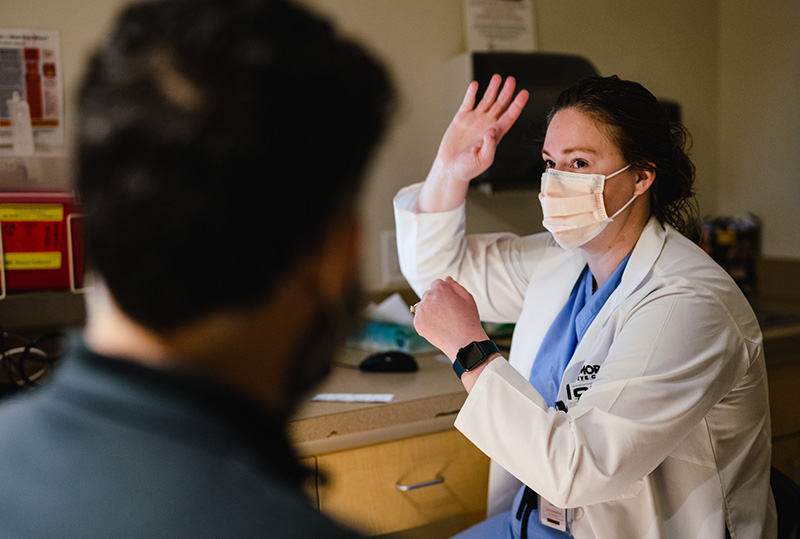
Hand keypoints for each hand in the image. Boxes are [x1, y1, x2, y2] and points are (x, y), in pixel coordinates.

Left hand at [412, 277, 488, 361]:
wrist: (463, 343)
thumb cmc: (468, 320)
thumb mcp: (467, 298)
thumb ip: (455, 286)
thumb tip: (446, 279)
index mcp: (440, 288)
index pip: (437, 284)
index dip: (445, 293)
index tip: (450, 302)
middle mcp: (428, 296)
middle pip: (429, 294)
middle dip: (436, 301)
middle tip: (448, 313)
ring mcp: (421, 310)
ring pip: (424, 307)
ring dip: (430, 311)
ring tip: (444, 321)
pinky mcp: (417, 322)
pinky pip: (420, 318)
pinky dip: (427, 322)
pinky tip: (438, 327)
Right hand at [416, 75, 528, 212]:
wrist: (450, 168)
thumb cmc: (468, 168)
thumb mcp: (483, 161)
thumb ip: (490, 146)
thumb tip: (492, 131)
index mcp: (495, 134)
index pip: (509, 116)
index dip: (517, 105)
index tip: (524, 94)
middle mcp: (487, 125)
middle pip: (500, 105)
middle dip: (506, 92)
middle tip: (511, 80)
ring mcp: (475, 120)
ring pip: (486, 100)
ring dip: (492, 89)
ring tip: (497, 78)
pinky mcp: (461, 119)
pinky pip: (468, 102)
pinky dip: (471, 93)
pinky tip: (475, 85)